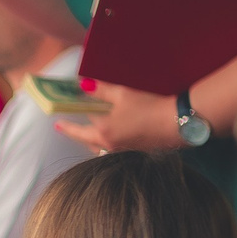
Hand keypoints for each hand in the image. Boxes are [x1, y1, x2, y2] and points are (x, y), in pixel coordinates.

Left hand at [52, 81, 180, 153]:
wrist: (180, 123)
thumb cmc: (150, 107)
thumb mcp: (123, 94)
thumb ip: (100, 90)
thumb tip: (83, 85)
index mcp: (103, 132)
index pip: (77, 126)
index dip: (67, 121)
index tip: (57, 122)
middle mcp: (110, 145)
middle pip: (86, 139)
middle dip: (76, 131)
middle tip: (66, 126)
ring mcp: (123, 151)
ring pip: (99, 147)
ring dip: (91, 139)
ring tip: (88, 130)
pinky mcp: (135, 152)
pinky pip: (113, 148)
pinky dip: (106, 141)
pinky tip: (112, 133)